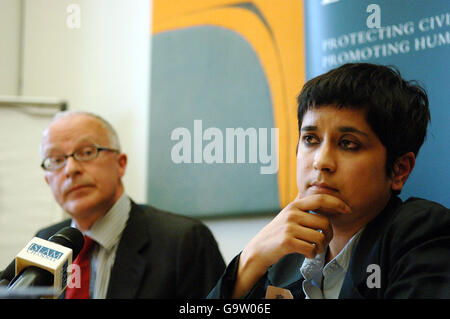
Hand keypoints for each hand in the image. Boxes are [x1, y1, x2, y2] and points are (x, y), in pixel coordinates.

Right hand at [232, 194, 350, 297]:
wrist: (259, 249)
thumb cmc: (278, 232)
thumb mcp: (288, 214)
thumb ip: (301, 205)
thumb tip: (316, 191)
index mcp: (294, 205)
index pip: (320, 199)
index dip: (337, 203)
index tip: (348, 209)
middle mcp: (292, 214)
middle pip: (324, 222)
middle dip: (329, 234)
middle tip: (324, 242)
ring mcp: (289, 227)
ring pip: (320, 237)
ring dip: (320, 247)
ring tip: (314, 249)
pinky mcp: (288, 242)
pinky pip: (311, 249)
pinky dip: (312, 254)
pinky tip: (306, 254)